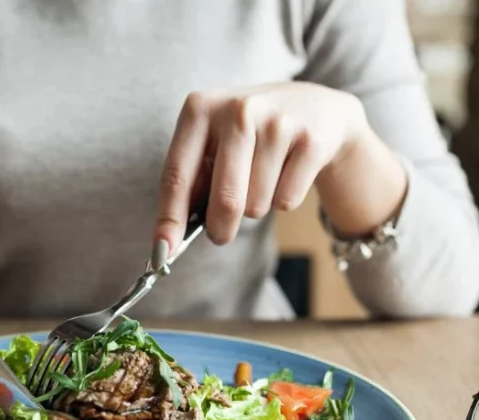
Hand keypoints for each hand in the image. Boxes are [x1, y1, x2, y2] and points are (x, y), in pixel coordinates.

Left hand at [154, 82, 368, 251]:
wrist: (315, 107)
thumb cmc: (250, 135)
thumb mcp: (213, 143)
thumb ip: (192, 182)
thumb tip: (169, 239)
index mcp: (200, 108)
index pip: (177, 175)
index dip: (170, 219)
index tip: (163, 252)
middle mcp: (238, 110)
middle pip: (225, 200)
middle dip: (220, 229)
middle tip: (220, 235)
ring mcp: (277, 123)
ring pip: (257, 205)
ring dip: (256, 207)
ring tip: (263, 178)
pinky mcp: (310, 141)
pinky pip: (286, 201)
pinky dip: (283, 200)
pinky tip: (287, 172)